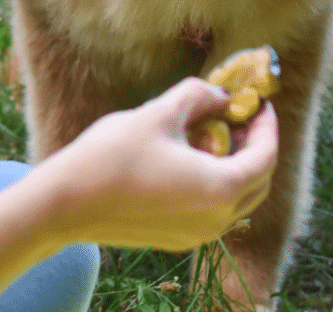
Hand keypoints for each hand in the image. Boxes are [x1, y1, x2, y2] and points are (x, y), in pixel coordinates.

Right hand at [43, 77, 278, 250]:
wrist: (66, 204)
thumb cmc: (113, 154)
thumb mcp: (160, 113)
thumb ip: (199, 96)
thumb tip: (222, 93)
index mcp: (220, 189)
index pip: (265, 156)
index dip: (266, 125)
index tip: (259, 102)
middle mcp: (216, 220)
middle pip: (257, 182)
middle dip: (256, 145)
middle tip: (242, 115)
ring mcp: (196, 235)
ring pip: (237, 198)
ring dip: (237, 164)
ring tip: (217, 131)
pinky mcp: (175, 239)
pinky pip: (213, 209)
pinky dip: (216, 181)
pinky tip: (191, 156)